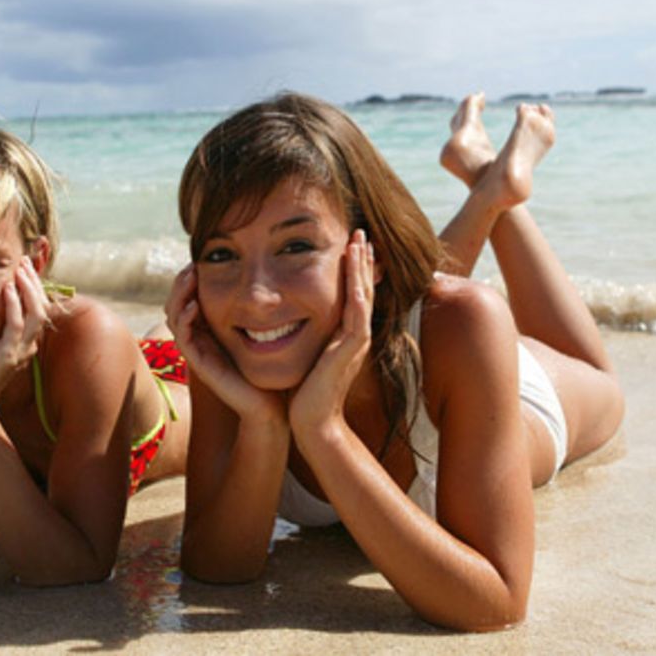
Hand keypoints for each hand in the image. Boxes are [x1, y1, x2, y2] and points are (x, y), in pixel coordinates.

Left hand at [0, 256, 47, 418]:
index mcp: (23, 343)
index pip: (36, 308)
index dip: (32, 286)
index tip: (21, 266)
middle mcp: (26, 346)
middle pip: (41, 306)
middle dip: (33, 281)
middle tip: (22, 259)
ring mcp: (19, 351)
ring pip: (35, 312)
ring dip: (28, 287)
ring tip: (19, 267)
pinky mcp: (7, 356)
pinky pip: (15, 325)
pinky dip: (13, 304)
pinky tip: (6, 288)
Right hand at [165, 264, 284, 424]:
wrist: (269, 403)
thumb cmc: (273, 365)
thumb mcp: (267, 326)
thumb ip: (263, 304)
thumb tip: (271, 276)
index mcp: (212, 326)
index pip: (191, 294)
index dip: (192, 276)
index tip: (203, 257)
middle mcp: (200, 336)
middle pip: (177, 302)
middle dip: (182, 281)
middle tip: (193, 264)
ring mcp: (197, 350)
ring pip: (174, 316)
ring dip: (179, 295)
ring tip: (190, 276)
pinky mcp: (199, 364)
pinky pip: (183, 337)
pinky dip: (184, 319)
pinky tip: (194, 306)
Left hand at [288, 230, 374, 432]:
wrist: (313, 422)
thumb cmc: (305, 394)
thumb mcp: (308, 356)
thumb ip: (308, 339)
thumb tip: (290, 324)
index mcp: (346, 336)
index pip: (354, 295)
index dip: (354, 270)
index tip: (350, 246)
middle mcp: (356, 335)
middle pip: (364, 288)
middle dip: (362, 260)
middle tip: (360, 232)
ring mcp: (357, 340)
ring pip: (363, 293)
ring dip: (361, 265)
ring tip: (359, 240)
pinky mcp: (351, 346)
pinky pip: (357, 309)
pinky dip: (356, 286)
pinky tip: (354, 267)